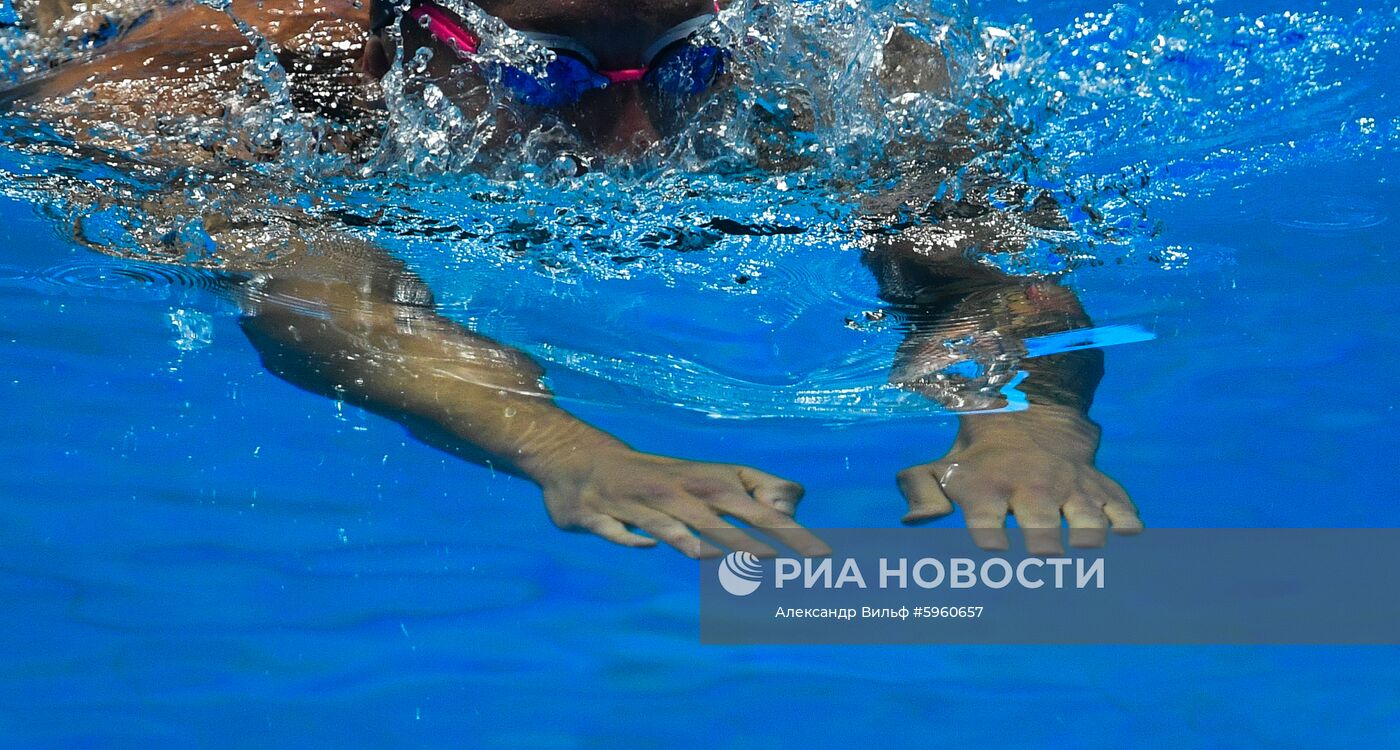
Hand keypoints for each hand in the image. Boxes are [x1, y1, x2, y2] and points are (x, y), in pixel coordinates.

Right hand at [536, 446, 831, 558]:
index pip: (758, 509)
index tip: (821, 556)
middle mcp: (678, 492)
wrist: (583, 461)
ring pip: (671, 523)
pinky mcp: (599, 514)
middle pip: (721, 517)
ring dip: (696, 539)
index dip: (790, 531)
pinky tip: (647, 545)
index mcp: (709, 484)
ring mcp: (638, 503)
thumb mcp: (712, 477)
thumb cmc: (664, 478)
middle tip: (786, 563)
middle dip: (752, 540)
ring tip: (716, 557)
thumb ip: (758, 490)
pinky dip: (631, 537)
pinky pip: (617, 529)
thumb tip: (794, 507)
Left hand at [897, 409, 1141, 553]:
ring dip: (1089, 536)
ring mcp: (1070, 490)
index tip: (993, 550)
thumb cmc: (975, 459)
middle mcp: (1031, 490)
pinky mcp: (1100, 489)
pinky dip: (1128, 524)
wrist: (1026, 417)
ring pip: (1088, 517)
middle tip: (1044, 558)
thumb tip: (914, 522)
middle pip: (1042, 524)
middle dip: (1044, 544)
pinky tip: (1125, 537)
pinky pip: (1123, 508)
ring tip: (1086, 550)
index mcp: (988, 490)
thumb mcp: (939, 470)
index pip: (987, 522)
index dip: (990, 537)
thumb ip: (920, 494)